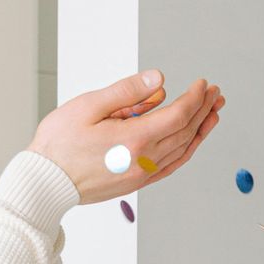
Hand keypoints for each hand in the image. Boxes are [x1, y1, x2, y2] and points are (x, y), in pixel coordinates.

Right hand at [27, 70, 224, 203]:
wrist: (46, 182)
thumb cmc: (59, 144)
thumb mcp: (88, 106)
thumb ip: (127, 92)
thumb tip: (159, 81)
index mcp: (135, 138)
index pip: (179, 115)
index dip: (195, 97)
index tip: (204, 84)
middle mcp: (145, 159)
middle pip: (186, 131)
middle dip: (204, 109)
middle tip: (216, 93)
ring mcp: (144, 174)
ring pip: (183, 149)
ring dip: (201, 129)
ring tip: (213, 112)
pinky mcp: (138, 182)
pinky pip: (172, 165)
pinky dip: (187, 149)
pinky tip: (193, 139)